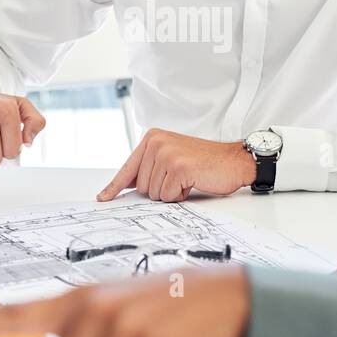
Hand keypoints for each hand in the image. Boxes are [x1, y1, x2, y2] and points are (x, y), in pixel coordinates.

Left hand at [97, 128, 256, 201]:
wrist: (233, 161)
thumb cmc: (204, 162)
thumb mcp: (172, 157)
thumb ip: (149, 167)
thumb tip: (127, 185)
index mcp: (152, 138)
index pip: (128, 168)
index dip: (115, 186)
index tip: (103, 198)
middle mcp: (156, 142)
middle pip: (141, 187)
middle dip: (160, 189)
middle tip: (180, 177)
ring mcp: (167, 154)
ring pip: (153, 193)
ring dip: (171, 192)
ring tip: (187, 178)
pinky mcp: (178, 167)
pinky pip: (168, 195)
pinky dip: (181, 194)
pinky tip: (192, 181)